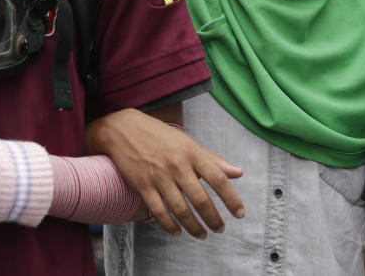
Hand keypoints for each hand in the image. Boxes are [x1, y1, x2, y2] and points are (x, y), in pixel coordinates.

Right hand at [85, 107, 243, 238]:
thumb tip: (239, 173)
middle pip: (200, 199)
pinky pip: (158, 211)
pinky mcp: (142, 185)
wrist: (124, 129)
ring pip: (180, 209)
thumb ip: (213, 160)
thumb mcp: (189, 144)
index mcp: (192, 153)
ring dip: (193, 227)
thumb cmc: (161, 136)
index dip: (231, 198)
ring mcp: (158, 176)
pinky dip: (169, 225)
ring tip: (202, 235)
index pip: (218, 178)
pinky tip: (177, 232)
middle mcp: (177, 165)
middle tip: (220, 229)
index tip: (240, 213)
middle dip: (213, 218)